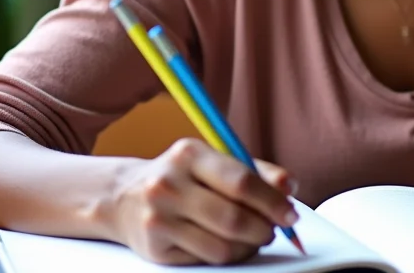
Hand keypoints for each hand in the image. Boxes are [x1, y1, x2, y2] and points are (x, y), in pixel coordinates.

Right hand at [109, 138, 298, 265]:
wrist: (124, 197)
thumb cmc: (181, 178)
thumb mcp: (213, 162)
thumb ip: (255, 172)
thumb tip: (289, 187)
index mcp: (188, 154)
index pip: (240, 181)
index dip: (272, 201)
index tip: (290, 214)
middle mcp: (168, 184)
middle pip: (233, 218)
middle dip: (263, 229)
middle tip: (273, 230)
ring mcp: (158, 218)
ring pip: (223, 246)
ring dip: (248, 247)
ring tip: (251, 237)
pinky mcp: (155, 248)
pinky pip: (207, 260)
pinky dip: (227, 256)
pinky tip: (226, 243)